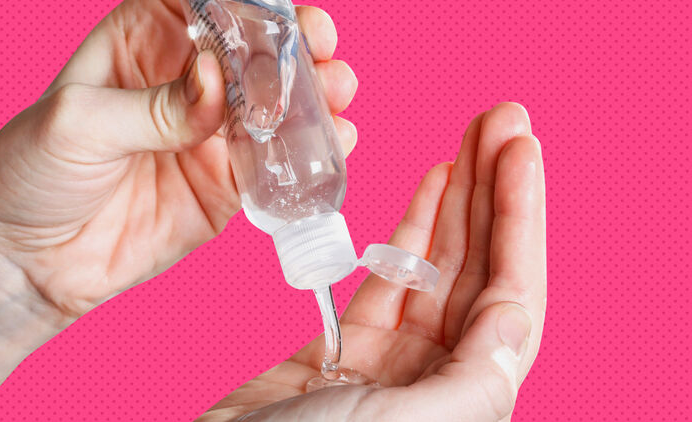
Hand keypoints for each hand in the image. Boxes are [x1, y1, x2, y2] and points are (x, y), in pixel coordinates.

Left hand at [0, 1, 357, 317]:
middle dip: (295, 45)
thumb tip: (214, 81)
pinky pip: (274, 163)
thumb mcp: (79, 123)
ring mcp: (209, 135)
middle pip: (253, 51)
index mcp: (142, 43)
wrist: (33, 263)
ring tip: (337, 93)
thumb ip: (154, 104)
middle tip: (321, 50)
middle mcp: (183, 82)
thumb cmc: (33, 175)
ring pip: (275, 104)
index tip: (284, 13)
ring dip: (315, 94)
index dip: (251, 4)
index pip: (207, 5)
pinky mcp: (226, 183)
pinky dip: (309, 151)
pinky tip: (334, 141)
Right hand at [200, 103, 545, 420]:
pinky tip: (430, 186)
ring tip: (470, 140)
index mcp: (468, 395)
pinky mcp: (346, 347)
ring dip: (455, 200)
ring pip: (436, 263)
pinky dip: (409, 228)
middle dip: (493, 190)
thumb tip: (515, 316)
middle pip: (479, 267)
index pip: (511, 291)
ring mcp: (394, 359)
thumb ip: (473, 376)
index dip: (520, 218)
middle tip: (502, 120)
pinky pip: (387, 275)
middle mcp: (439, 375)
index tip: (521, 151)